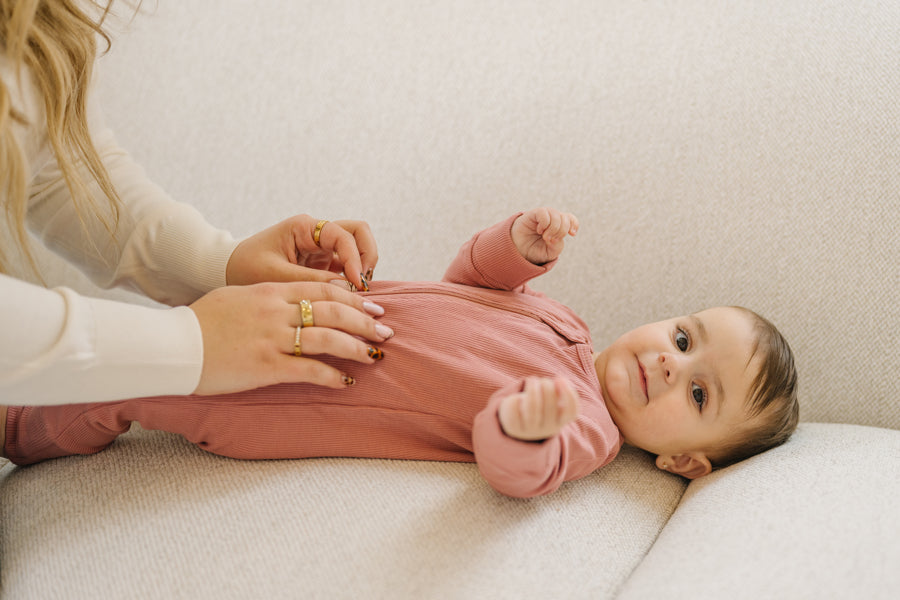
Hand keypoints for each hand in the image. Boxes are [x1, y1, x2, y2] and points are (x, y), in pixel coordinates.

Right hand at [189, 281, 392, 393]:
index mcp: (271, 291)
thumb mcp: (238, 297)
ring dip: (357, 347)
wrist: (173, 345)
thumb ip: (269, 298)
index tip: (373, 306)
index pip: (324, 289)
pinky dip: (331, 376)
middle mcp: (277, 311)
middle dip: (364, 321)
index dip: (353, 299)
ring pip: (328, 339)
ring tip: (375, 355)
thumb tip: (294, 303)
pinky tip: (345, 382)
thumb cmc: (201, 321)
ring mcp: (272, 339)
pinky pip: (308, 370)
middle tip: (385, 330)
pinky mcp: (265, 367)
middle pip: (334, 311)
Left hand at [226, 215, 377, 290]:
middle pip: (359, 233)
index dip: (355, 259)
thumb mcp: (276, 276)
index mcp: (304, 227)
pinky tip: (350, 299)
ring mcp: (321, 248)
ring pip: (357, 248)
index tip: (357, 284)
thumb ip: (311, 282)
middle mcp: (317, 233)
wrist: (226, 272)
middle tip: (364, 284)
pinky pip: (347, 267)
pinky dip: (352, 280)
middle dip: (367, 256)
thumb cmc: (245, 268)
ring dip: (362, 268)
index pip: (345, 235)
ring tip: (358, 293)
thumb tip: (347, 289)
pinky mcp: (321, 264)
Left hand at [498, 377, 579, 440]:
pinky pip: (514, 411)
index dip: (569, 394)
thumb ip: (558, 390)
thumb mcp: (550, 400)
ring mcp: (529, 429)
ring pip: (532, 410)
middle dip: (547, 388)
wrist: (517, 424)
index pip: (571, 412)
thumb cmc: (538, 405)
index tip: (560, 379)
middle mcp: (546, 429)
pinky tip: (517, 397)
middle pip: (550, 408)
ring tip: (531, 380)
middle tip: (542, 381)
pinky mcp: (513, 427)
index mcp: (559, 421)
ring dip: (532, 391)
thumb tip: (561, 380)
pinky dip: (515, 400)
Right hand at [511, 207, 578, 264]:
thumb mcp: (550, 252)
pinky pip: (544, 213)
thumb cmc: (535, 251)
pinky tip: (539, 230)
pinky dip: (544, 223)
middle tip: (552, 240)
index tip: (572, 234)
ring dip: (554, 229)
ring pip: (556, 215)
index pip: (571, 219)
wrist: (517, 252)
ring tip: (545, 237)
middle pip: (565, 218)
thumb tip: (556, 236)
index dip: (574, 224)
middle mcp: (551, 219)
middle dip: (562, 231)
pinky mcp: (533, 214)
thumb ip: (558, 245)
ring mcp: (543, 216)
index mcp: (558, 227)